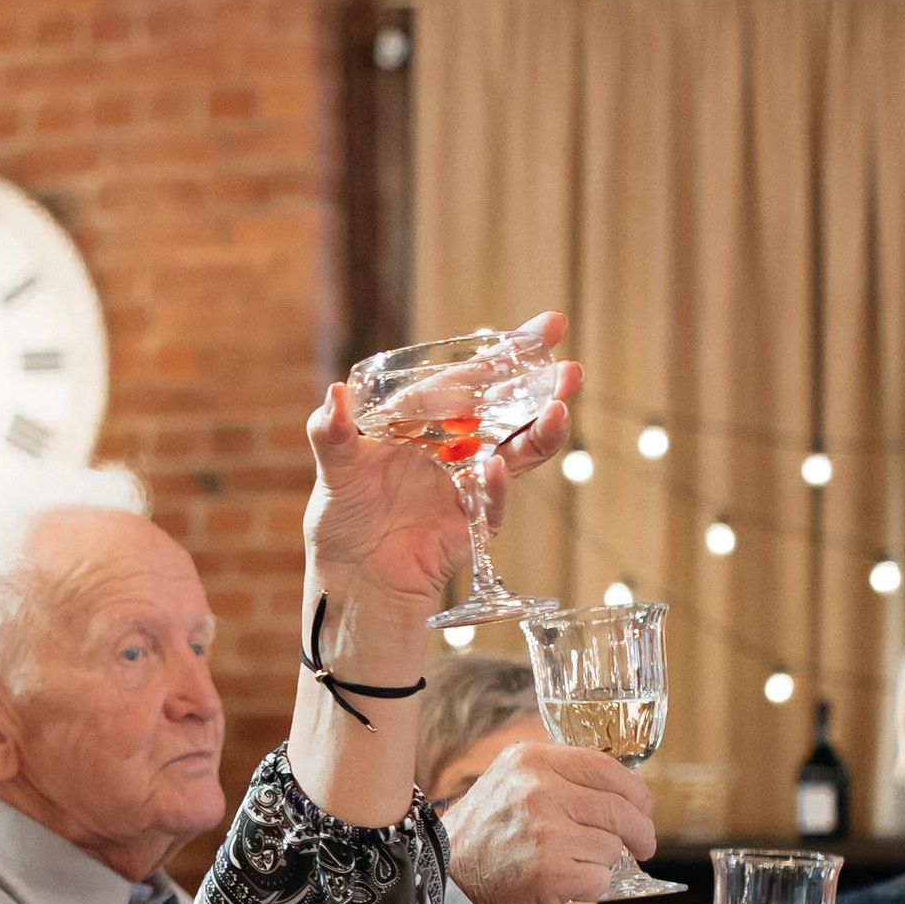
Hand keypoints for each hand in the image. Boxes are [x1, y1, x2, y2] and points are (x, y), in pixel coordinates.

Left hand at [303, 312, 579, 617]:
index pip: (473, 376)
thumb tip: (333, 393)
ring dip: (539, 432)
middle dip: (543, 387)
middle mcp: (456, 445)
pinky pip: (491, 500)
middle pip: (509, 409)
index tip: (550, 325)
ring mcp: (470, 482)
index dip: (510, 353)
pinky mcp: (475, 522)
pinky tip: (497, 466)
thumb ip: (332, 433)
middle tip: (572, 368)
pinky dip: (495, 485)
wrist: (352, 578)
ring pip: (517, 451)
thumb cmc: (342, 519)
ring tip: (558, 410)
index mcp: (427, 419)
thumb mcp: (334, 470)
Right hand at [440, 741, 654, 903]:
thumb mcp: (513, 780)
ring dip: (603, 861)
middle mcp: (539, 791)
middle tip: (642, 846)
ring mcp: (545, 832)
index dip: (636, 792)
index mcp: (533, 760)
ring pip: (612, 848)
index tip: (643, 809)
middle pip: (621, 811)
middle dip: (640, 832)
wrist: (447, 877)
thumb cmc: (488, 832)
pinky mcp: (550, 872)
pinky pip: (600, 879)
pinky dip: (591, 886)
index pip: (608, 769)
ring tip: (571, 862)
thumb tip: (627, 793)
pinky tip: (565, 883)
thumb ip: (562, 775)